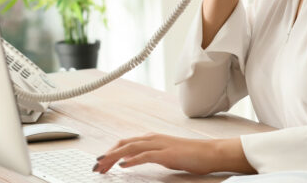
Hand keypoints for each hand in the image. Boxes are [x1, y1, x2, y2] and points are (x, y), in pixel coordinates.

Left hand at [93, 133, 216, 174]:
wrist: (210, 153)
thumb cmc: (191, 155)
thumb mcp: (165, 155)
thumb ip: (149, 155)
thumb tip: (131, 160)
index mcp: (153, 138)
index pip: (126, 143)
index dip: (111, 152)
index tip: (101, 162)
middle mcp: (153, 139)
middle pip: (124, 144)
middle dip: (108, 154)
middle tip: (96, 166)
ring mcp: (160, 145)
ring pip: (131, 147)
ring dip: (115, 157)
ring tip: (104, 165)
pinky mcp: (167, 154)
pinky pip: (146, 156)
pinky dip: (133, 160)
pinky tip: (124, 166)